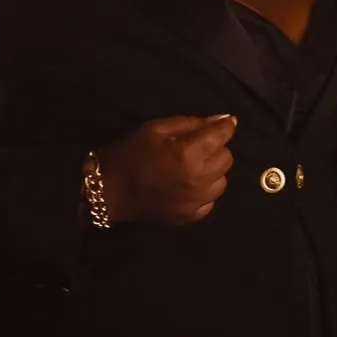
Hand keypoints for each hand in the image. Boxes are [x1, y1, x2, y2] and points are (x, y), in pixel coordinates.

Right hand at [95, 114, 236, 224]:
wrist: (109, 192)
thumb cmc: (130, 153)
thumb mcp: (155, 128)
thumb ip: (190, 123)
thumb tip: (221, 119)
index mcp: (188, 154)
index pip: (222, 136)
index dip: (225, 126)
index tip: (226, 122)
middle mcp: (198, 179)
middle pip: (227, 158)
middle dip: (217, 148)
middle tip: (199, 145)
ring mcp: (196, 201)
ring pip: (222, 180)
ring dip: (213, 170)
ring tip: (194, 166)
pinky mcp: (191, 216)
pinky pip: (211, 200)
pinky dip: (205, 190)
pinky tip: (189, 185)